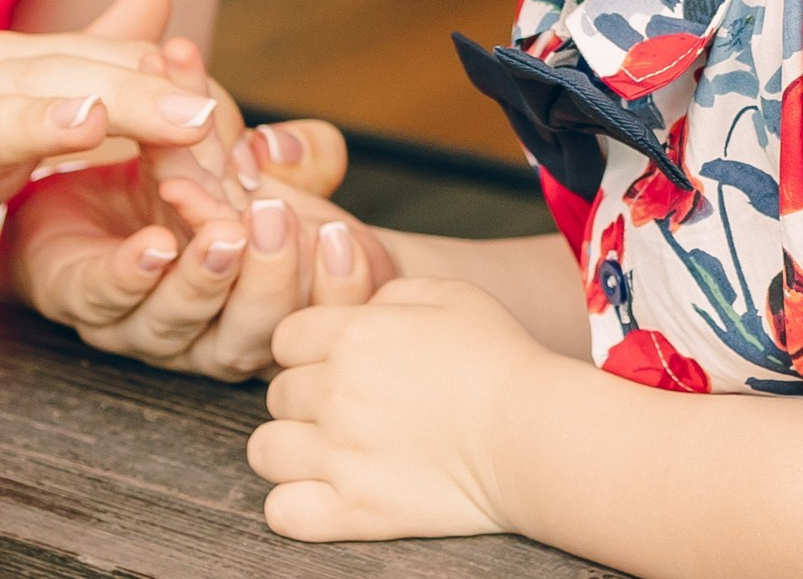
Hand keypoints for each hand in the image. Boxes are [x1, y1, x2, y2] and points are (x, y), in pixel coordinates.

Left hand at [5, 146, 390, 378]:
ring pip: (181, 322)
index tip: (340, 237)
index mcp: (266, 309)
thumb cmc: (199, 193)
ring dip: (205, 277)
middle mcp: (207, 333)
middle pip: (255, 334)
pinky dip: (133, 272)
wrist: (86, 203)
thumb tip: (279, 147)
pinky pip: (107, 298)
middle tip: (276, 218)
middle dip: (272, 279)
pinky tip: (154, 242)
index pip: (319, 320)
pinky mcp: (81, 300)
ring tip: (224, 231)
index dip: (340, 290)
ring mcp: (144, 325)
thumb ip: (293, 152)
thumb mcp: (255, 164)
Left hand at [251, 277, 563, 541]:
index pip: (286, 338)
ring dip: (292, 451)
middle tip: (349, 410)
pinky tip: (323, 495)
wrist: (537, 433)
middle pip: (277, 394)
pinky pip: (283, 512)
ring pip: (265, 451)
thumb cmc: (502, 360)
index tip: (339, 364)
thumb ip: (391, 290)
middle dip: (306, 400)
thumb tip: (360, 307)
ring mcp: (340, 455)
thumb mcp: (451, 294)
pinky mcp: (355, 511)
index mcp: (353, 335)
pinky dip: (295, 507)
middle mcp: (335, 392)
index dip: (310, 350)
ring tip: (330, 453)